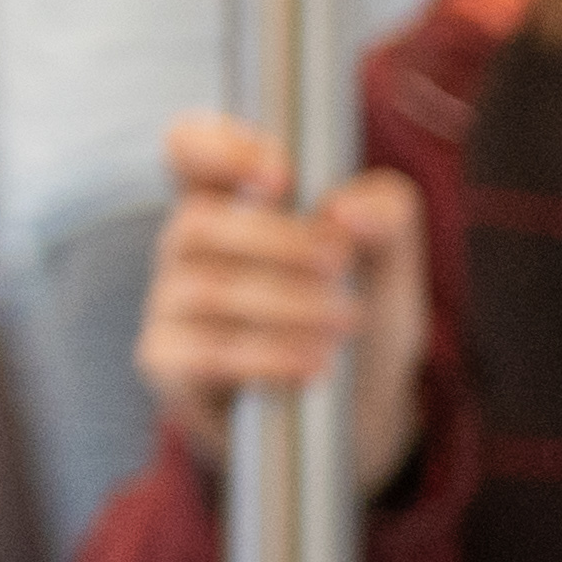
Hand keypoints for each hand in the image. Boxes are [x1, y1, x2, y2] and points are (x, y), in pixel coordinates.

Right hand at [136, 109, 430, 484]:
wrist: (359, 414)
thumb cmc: (361, 318)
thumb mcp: (392, 267)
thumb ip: (389, 220)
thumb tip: (348, 210)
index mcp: (233, 200)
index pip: (187, 150)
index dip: (216, 147)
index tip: (281, 173)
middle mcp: (188, 246)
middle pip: (197, 222)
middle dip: (279, 240)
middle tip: (340, 260)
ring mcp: (170, 304)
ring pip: (206, 289)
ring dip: (286, 302)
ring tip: (347, 320)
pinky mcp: (168, 364)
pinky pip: (201, 352)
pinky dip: (266, 356)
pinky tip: (316, 366)